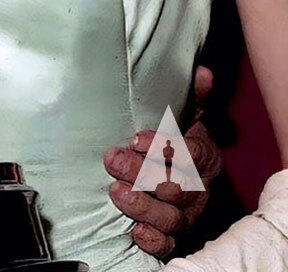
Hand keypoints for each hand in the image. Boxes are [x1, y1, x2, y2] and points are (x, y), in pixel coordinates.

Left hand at [104, 66, 222, 257]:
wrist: (182, 172)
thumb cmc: (177, 139)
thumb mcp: (185, 114)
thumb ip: (192, 95)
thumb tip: (201, 71)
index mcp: (202, 157)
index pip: (191, 153)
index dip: (164, 147)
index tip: (135, 139)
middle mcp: (197, 188)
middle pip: (176, 186)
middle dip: (141, 173)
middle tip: (112, 159)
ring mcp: (187, 214)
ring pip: (172, 216)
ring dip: (144, 205)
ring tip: (117, 192)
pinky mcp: (174, 233)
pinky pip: (168, 243)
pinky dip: (153, 240)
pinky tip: (136, 232)